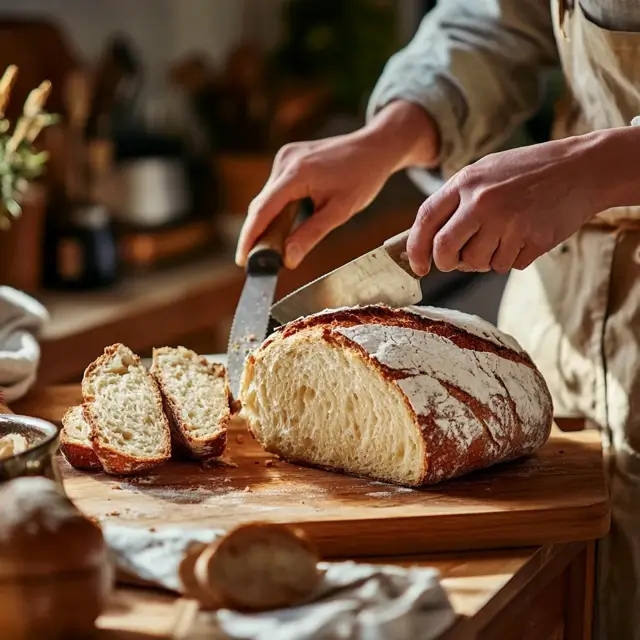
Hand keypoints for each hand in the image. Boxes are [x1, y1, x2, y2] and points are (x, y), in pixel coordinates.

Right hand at [235, 101, 438, 268]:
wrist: (374, 147)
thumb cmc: (362, 178)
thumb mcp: (340, 211)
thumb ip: (311, 234)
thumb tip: (288, 259)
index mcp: (297, 173)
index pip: (263, 209)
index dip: (250, 237)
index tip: (242, 260)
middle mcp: (285, 161)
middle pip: (261, 205)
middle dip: (257, 234)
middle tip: (257, 262)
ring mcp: (285, 157)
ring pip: (267, 198)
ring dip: (268, 222)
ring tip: (273, 248)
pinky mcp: (288, 158)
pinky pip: (275, 189)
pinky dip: (276, 209)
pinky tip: (284, 225)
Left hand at [407, 135, 607, 275]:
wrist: (584, 168)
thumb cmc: (529, 171)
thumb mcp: (486, 172)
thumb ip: (457, 201)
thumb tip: (430, 240)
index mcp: (467, 182)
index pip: (425, 220)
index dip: (416, 248)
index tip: (418, 266)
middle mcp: (483, 203)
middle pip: (445, 251)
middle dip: (447, 263)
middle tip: (457, 261)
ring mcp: (508, 223)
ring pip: (477, 263)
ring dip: (485, 259)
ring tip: (503, 236)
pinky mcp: (531, 240)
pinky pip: (507, 265)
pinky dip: (512, 258)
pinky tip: (525, 234)